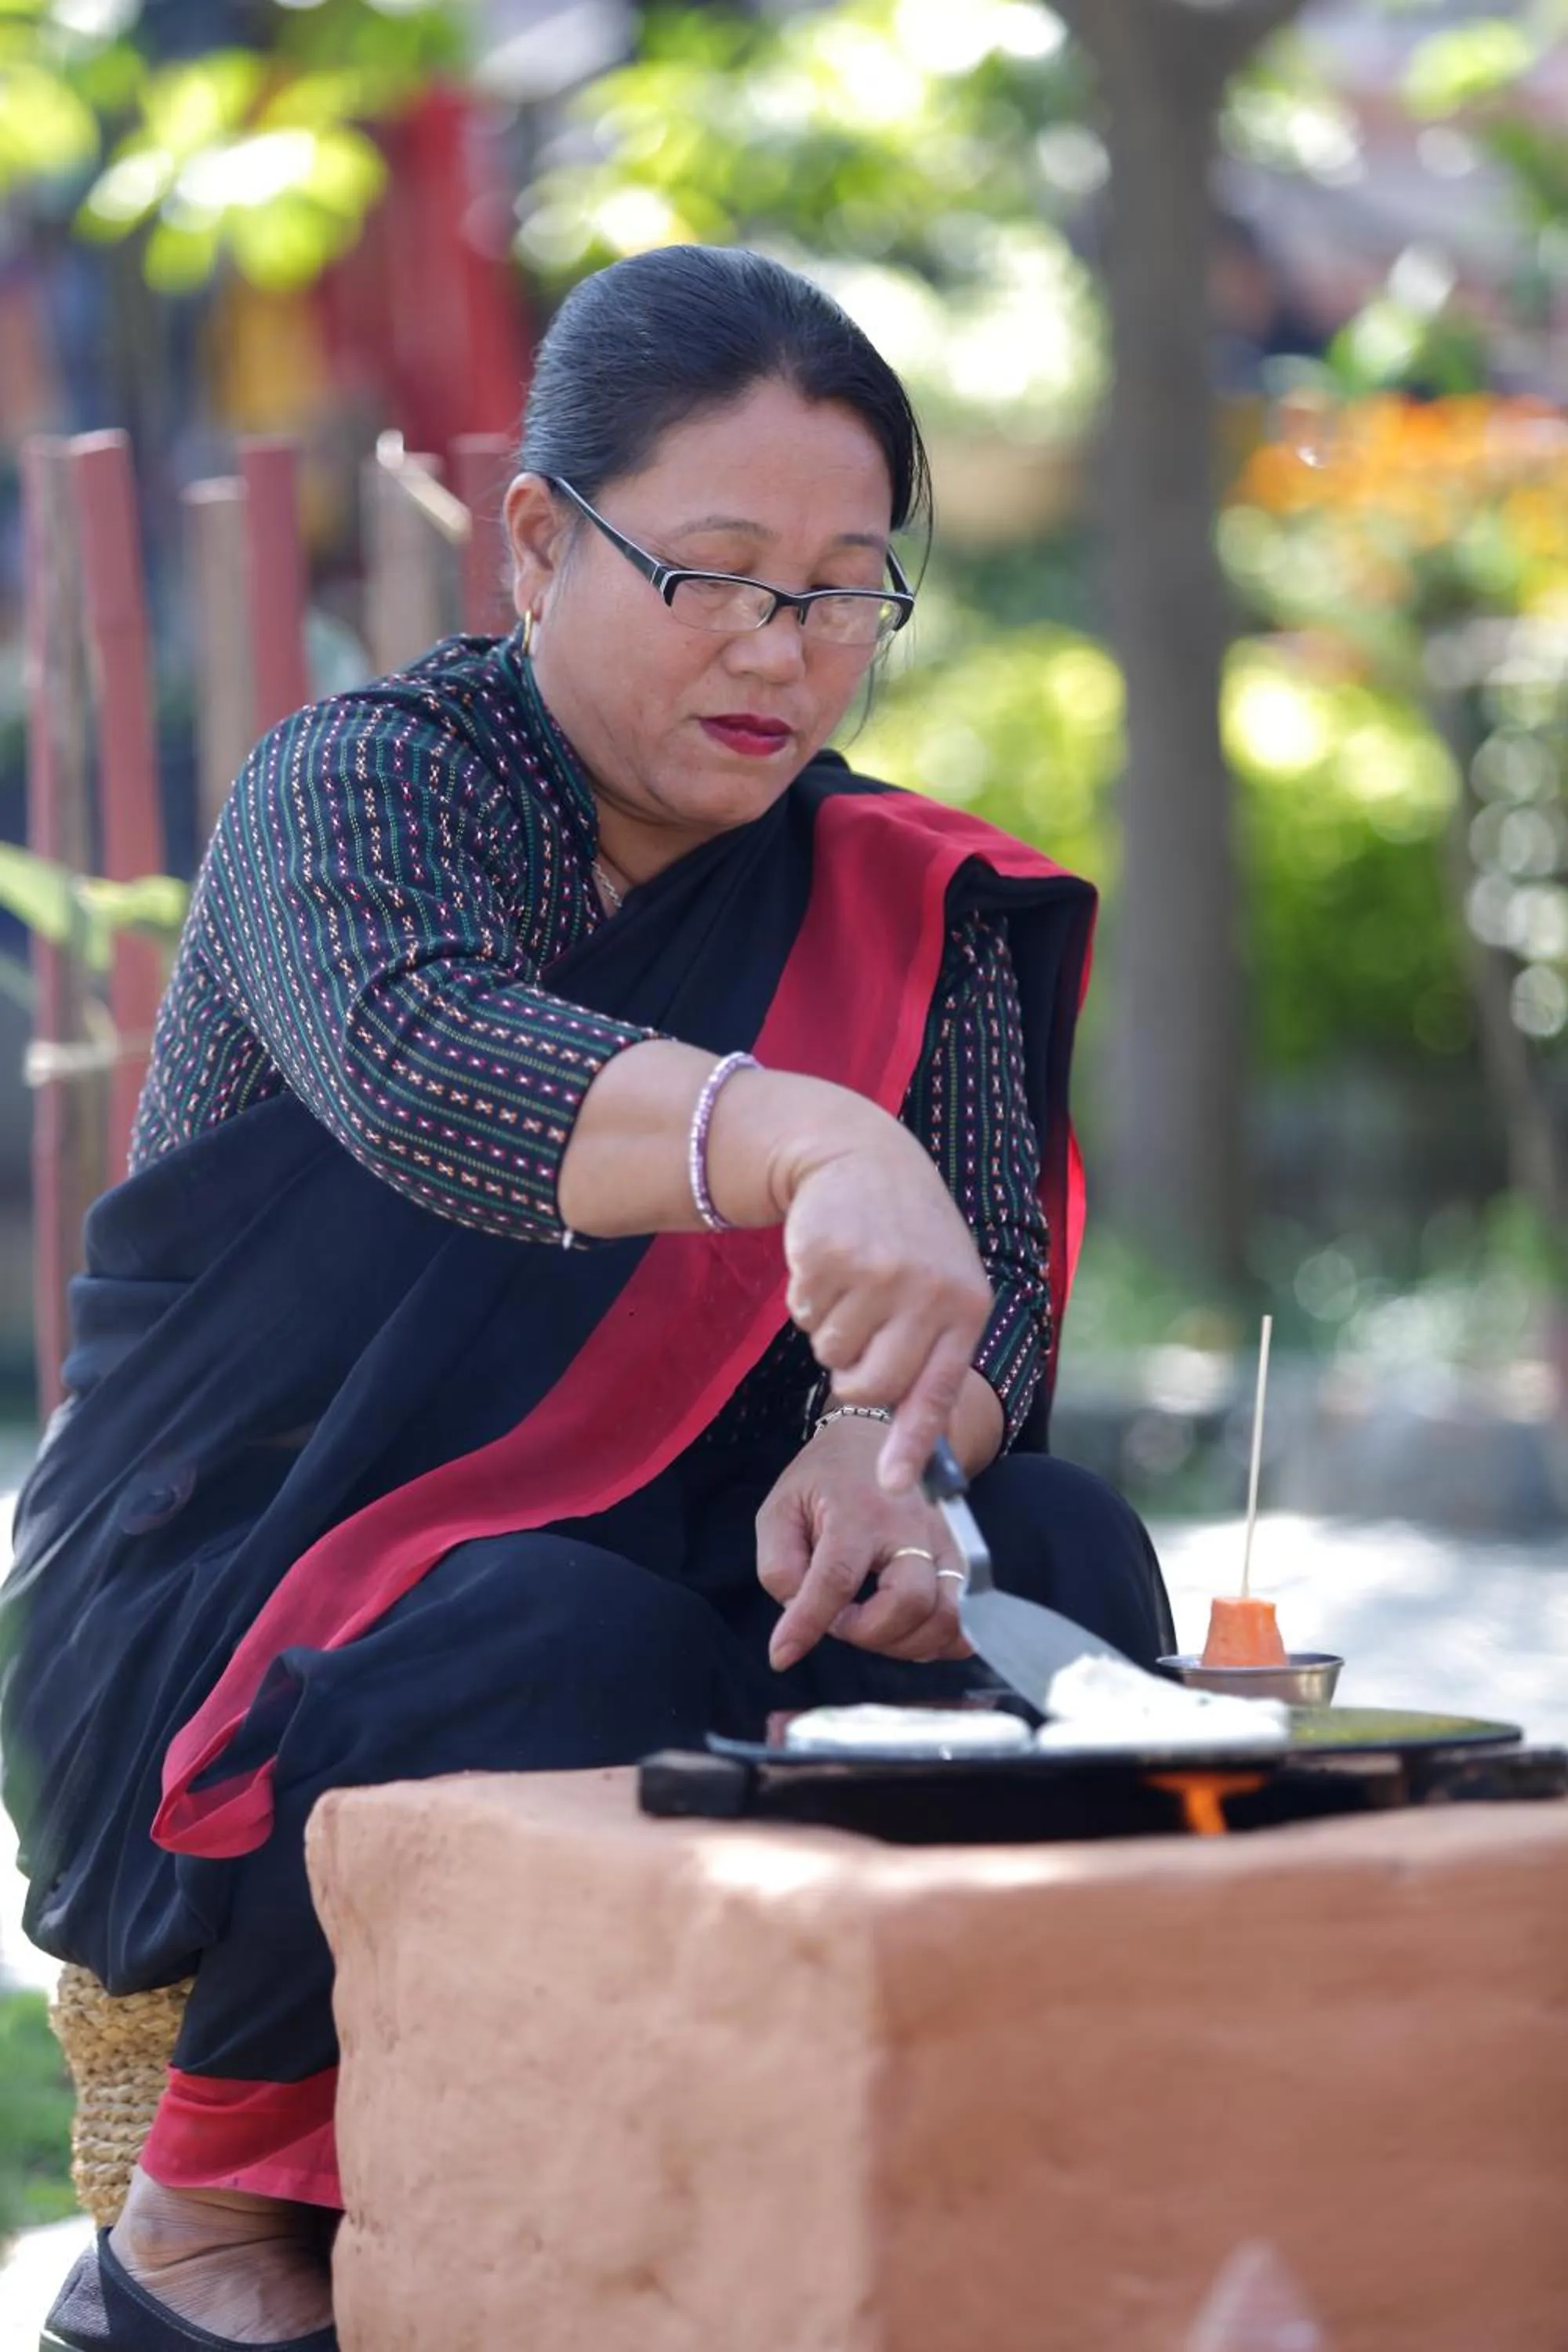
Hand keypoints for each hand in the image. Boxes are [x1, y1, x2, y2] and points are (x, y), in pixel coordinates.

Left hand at [757, 1417, 972, 1670]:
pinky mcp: (960, 1555)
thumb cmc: (824, 1480)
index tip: (782, 1654)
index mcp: (857, 1510)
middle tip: (843, 1623)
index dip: (808, 1624)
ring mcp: (942, 1541)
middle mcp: (909, 1526)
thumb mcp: (780, 1509)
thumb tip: (796, 1613)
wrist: (881, 1438)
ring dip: (904, 1643)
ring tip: (871, 1630)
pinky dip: (941, 1640)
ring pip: (946, 1614)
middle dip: (871, 1633)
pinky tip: (909, 1637)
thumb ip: (779, 1565)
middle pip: (910, 1601)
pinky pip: (964, 1613)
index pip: (837, 1578)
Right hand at [762, 1098, 993, 1496]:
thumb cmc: (905, 1240)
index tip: (892, 1487)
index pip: (936, 1392)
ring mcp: (880, 1271)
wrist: (863, 1158)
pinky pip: (804, 1315)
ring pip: (830, 1353)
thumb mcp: (940, 1289)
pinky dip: (808, 1297)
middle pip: (871, 1386)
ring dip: (830, 1328)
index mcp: (966, 1307)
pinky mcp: (831, 1253)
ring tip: (852, 1282)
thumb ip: (929, 1359)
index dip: (910, 1446)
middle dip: (852, 1376)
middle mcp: (929, 1291)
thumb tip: (905, 1461)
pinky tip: (830, 1260)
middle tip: (858, 1336)